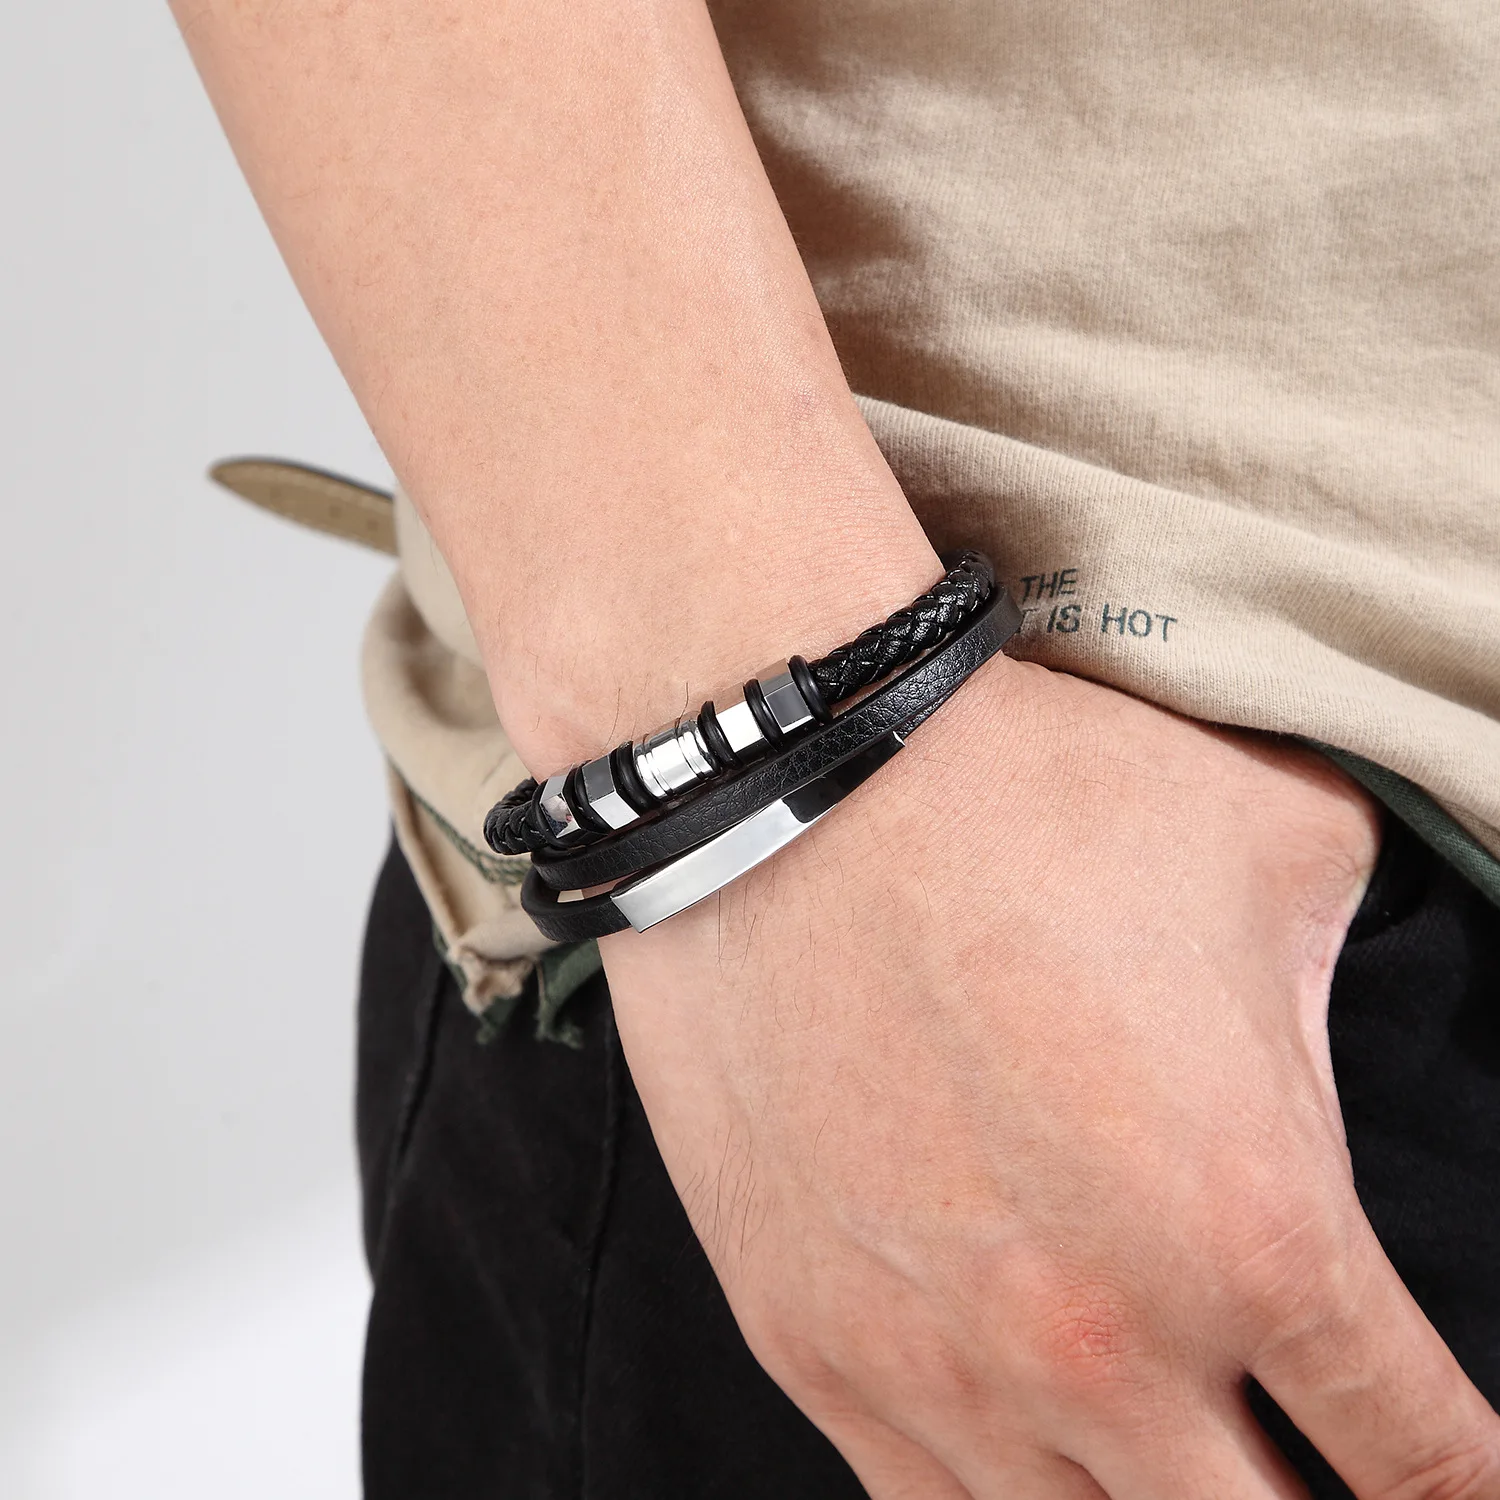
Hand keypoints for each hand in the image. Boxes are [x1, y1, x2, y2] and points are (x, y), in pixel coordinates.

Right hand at [600, 659, 1499, 1496]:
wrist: (775, 789)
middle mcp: (1101, 1341)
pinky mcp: (809, 1342)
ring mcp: (938, 1364)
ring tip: (1174, 1461)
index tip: (1464, 1496)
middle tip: (1315, 1469)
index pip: (1424, 1460)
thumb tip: (1345, 1027)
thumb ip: (1356, 979)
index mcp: (1253, 1227)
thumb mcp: (1277, 843)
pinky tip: (1035, 1459)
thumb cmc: (1019, 797)